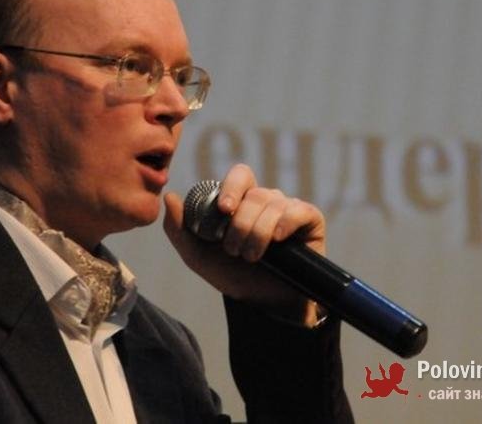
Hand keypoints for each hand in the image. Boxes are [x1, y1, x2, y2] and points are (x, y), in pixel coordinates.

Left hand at [163, 163, 326, 325]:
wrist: (262, 305)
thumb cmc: (232, 276)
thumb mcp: (198, 256)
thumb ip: (180, 228)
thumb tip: (171, 197)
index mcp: (243, 201)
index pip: (240, 176)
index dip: (232, 188)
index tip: (224, 210)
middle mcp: (267, 201)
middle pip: (255, 194)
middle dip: (241, 224)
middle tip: (234, 250)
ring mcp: (289, 210)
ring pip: (274, 204)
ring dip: (258, 233)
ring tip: (252, 257)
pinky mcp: (310, 222)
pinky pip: (299, 211)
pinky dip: (285, 222)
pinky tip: (276, 239)